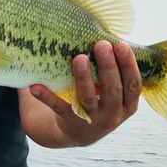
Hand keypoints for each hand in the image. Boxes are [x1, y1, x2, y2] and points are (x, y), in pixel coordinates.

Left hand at [25, 40, 141, 146]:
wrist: (79, 132)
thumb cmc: (99, 100)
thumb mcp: (113, 92)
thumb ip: (114, 71)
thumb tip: (106, 33)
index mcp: (127, 104)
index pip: (132, 84)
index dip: (129, 65)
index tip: (122, 45)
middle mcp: (113, 114)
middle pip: (112, 90)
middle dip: (108, 67)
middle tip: (101, 45)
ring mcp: (92, 120)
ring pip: (88, 98)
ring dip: (83, 78)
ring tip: (78, 58)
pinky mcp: (70, 122)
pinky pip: (57, 108)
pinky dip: (46, 97)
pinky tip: (35, 86)